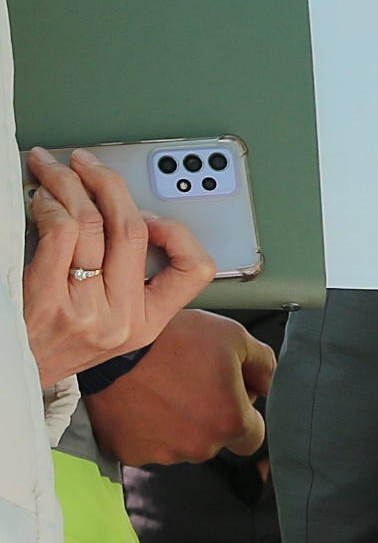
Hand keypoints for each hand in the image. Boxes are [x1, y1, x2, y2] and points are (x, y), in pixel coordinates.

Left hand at [23, 146, 213, 384]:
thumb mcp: (108, 327)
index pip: (195, 270)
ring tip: (54, 173)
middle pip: (132, 228)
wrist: (7, 378)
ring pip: (92, 223)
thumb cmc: (49, 347)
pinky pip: (61, 233)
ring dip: (68, 184)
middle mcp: (121, 320)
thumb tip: (123, 214)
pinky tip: (41, 200)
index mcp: (146, 324)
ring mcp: (86, 313)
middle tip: (88, 164)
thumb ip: (129, 280)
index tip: (152, 214)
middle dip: (108, 183)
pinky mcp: (48, 303)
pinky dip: (50, 206)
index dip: (178, 232)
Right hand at [84, 309, 272, 464]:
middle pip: (215, 440)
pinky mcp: (127, 452)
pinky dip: (149, 427)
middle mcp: (196, 446)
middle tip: (197, 381)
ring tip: (168, 385)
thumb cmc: (176, 338)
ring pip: (181, 443)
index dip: (247, 416)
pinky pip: (148, 444)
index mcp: (228, 422)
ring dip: (181, 422)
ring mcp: (159, 453)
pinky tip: (147, 397)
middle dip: (212, 416)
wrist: (116, 344)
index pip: (252, 439)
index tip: (235, 400)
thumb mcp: (235, 338)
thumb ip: (264, 366)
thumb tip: (270, 384)